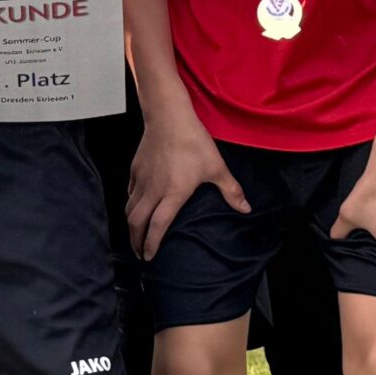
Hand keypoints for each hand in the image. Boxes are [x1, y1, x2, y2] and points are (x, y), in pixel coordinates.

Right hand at [126, 109, 249, 259]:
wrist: (169, 117)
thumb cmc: (193, 142)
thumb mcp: (217, 168)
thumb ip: (230, 191)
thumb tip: (246, 209)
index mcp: (172, 194)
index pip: (157, 226)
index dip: (151, 244)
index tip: (150, 256)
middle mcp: (153, 191)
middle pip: (136, 222)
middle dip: (135, 241)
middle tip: (139, 253)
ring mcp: (141, 180)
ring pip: (129, 208)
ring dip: (130, 225)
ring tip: (134, 235)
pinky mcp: (135, 169)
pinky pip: (129, 192)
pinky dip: (130, 203)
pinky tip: (136, 205)